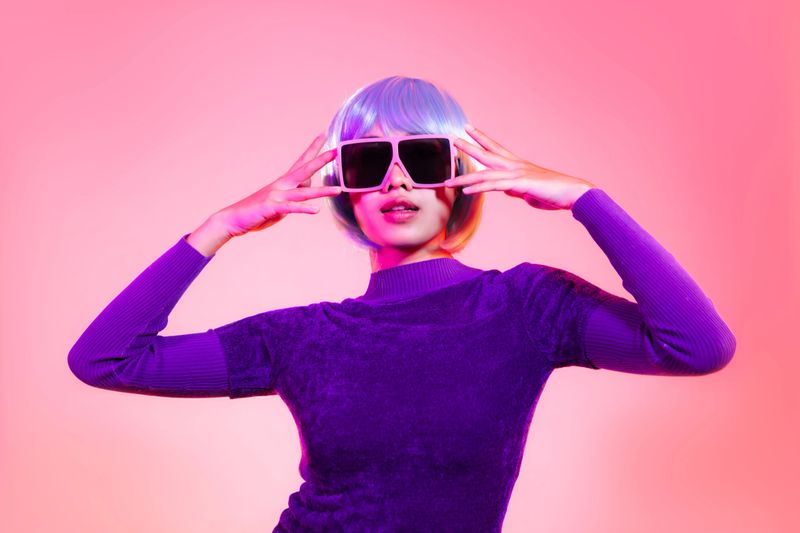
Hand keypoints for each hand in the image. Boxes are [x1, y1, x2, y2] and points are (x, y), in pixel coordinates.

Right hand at [214, 131, 341, 238]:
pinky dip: (304, 209)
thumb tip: (309, 185)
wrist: (234, 218)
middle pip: (304, 170)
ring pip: (303, 192)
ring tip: (338, 190)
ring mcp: (277, 195)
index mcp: (284, 182)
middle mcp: (281, 185)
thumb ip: (295, 192)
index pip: (302, 161)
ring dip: (321, 191)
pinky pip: (291, 208)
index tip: (325, 134)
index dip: (314, 148)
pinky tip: (316, 209)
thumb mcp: (281, 200)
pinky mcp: (272, 208)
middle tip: (335, 151)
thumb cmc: (258, 210)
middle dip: (320, 161)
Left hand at [445, 124, 596, 209]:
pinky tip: (465, 191)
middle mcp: (516, 166)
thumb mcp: (529, 191)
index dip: (481, 139)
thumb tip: (507, 190)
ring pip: (486, 174)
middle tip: (454, 139)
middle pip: (487, 154)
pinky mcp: (520, 184)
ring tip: (448, 180)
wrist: (574, 194)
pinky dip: (478, 188)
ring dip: (465, 178)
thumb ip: (516, 189)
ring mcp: (517, 174)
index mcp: (518, 165)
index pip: (496, 149)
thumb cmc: (554, 194)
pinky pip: (494, 186)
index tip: (468, 129)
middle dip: (469, 147)